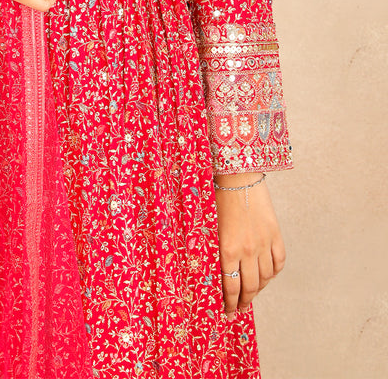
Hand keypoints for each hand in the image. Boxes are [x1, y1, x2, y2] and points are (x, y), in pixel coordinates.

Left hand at [214, 172, 285, 318]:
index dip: (229, 303)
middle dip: (243, 301)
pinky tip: (266, 276)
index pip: (230, 286)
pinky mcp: (275, 234)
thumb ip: (212, 250)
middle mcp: (247, 249)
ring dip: (258, 288)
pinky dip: (273, 272)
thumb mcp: (209, 226)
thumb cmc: (216, 198)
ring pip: (265, 277)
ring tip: (251, 293)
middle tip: (239, 309)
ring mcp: (263, 242)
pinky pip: (278, 262)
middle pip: (249, 286)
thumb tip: (212, 272)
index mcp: (227, 248)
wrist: (238, 175)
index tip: (227, 311)